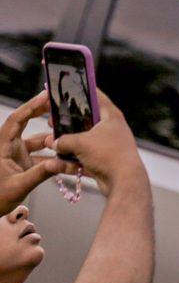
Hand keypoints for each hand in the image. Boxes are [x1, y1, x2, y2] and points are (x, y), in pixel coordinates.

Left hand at [0, 92, 70, 212]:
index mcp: (2, 146)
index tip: (47, 96)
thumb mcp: (18, 187)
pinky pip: (40, 153)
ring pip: (36, 140)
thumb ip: (41, 173)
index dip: (31, 106)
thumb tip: (61, 162)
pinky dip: (51, 153)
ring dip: (50, 137)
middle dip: (41, 112)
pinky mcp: (22, 163)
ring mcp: (16, 155)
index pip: (16, 120)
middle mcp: (8, 147)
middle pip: (25, 123)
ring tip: (68, 132)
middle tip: (60, 103)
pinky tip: (65, 154)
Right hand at [48, 93, 144, 195]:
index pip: (96, 97)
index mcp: (110, 116)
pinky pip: (81, 159)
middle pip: (85, 121)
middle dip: (66, 123)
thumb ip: (63, 140)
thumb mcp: (81, 142)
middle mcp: (110, 129)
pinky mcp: (101, 162)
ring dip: (65, 144)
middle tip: (50, 120)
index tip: (66, 89)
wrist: (123, 180)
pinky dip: (69, 161)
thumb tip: (52, 142)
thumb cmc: (107, 154)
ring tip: (48, 142)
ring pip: (81, 142)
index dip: (81, 92)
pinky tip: (53, 163)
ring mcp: (105, 146)